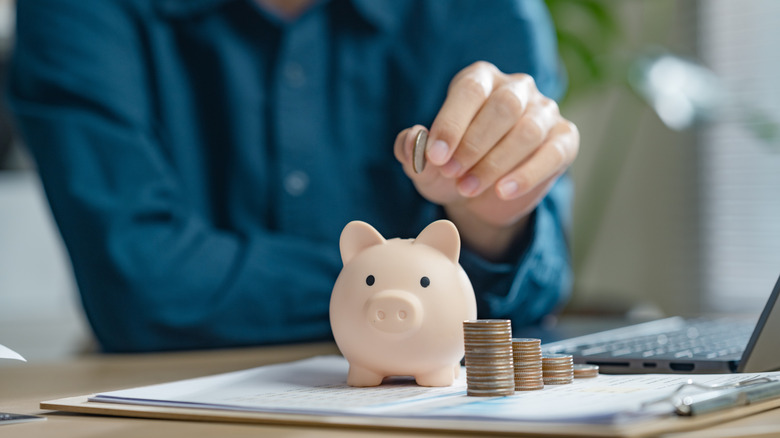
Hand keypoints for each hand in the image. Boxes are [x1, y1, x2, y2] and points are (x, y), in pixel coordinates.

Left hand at [394, 61, 578, 259]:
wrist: (481, 199)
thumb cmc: (451, 168)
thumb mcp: (425, 163)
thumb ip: (412, 148)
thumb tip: (413, 138)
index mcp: (480, 79)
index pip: (470, 90)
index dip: (452, 123)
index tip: (435, 156)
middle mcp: (516, 88)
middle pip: (503, 106)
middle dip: (473, 144)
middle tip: (451, 174)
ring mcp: (544, 111)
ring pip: (527, 131)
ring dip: (494, 163)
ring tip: (467, 188)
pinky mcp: (564, 139)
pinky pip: (552, 153)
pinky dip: (526, 175)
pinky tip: (502, 192)